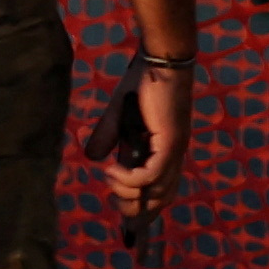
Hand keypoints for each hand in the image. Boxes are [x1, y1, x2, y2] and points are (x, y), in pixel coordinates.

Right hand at [108, 60, 190, 214]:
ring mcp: (175, 151)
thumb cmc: (142, 83)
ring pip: (156, 193)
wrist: (160, 59)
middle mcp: (175, 156)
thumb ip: (107, 137)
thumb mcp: (118, 116)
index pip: (162, 193)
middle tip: (112, 197)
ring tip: (109, 178)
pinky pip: (150, 176)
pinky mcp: (170, 143)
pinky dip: (129, 179)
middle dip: (135, 209)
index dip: (144, 208)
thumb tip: (93, 159)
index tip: (120, 208)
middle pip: (161, 200)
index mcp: (168, 152)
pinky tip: (111, 169)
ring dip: (128, 193)